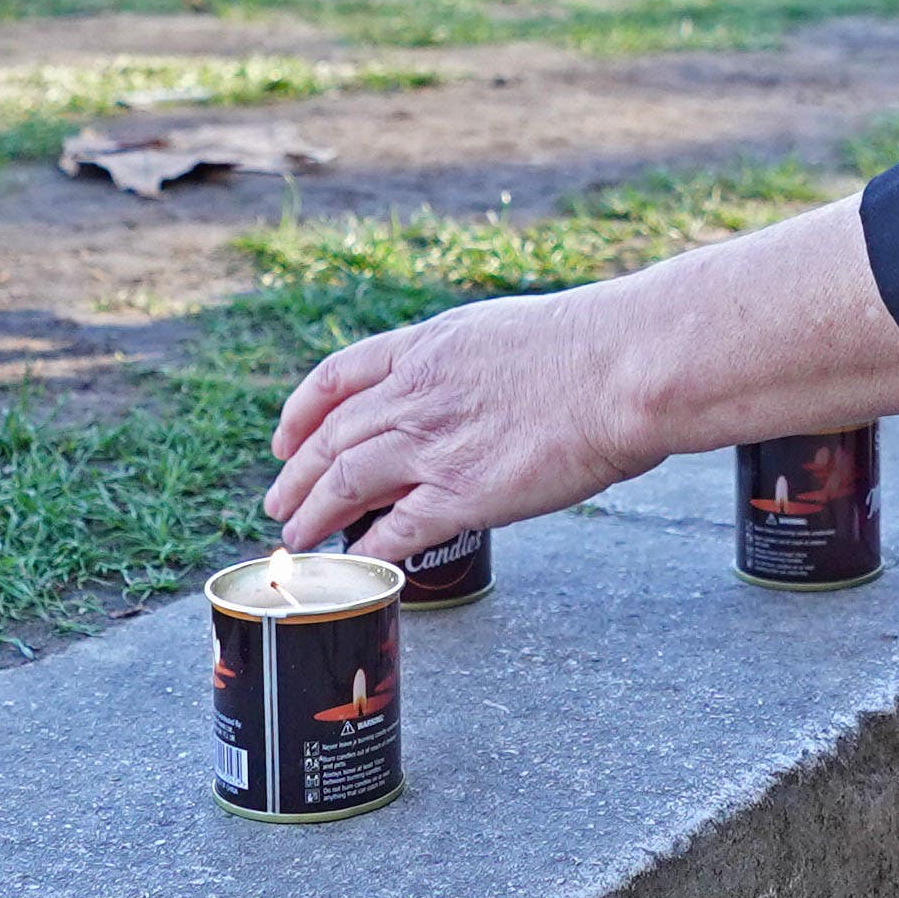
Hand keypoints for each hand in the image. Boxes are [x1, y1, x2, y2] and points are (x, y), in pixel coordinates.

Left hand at [262, 282, 668, 559]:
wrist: (620, 369)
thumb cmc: (593, 348)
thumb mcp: (506, 334)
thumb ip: (470, 365)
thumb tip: (473, 389)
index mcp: (426, 348)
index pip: (337, 378)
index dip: (300, 414)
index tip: (284, 439)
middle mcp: (414, 394)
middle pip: (329, 439)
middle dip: (295, 475)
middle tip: (277, 503)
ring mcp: (431, 446)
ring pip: (343, 484)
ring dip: (312, 515)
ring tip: (296, 539)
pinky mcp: (459, 495)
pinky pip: (394, 530)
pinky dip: (369, 549)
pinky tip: (358, 563)